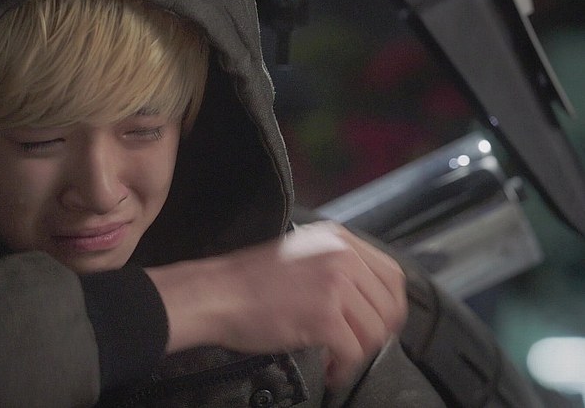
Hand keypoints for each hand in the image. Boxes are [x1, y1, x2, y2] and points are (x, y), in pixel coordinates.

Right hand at [146, 221, 406, 386]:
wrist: (217, 294)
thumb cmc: (248, 281)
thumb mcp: (300, 255)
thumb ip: (334, 265)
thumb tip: (366, 297)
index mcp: (338, 239)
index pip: (393, 275)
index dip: (391, 306)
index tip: (380, 323)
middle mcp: (342, 256)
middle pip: (389, 306)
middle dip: (378, 334)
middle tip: (358, 347)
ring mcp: (335, 284)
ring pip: (375, 332)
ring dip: (360, 353)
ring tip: (338, 360)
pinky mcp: (324, 315)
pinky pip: (354, 352)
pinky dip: (344, 368)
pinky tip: (330, 369)